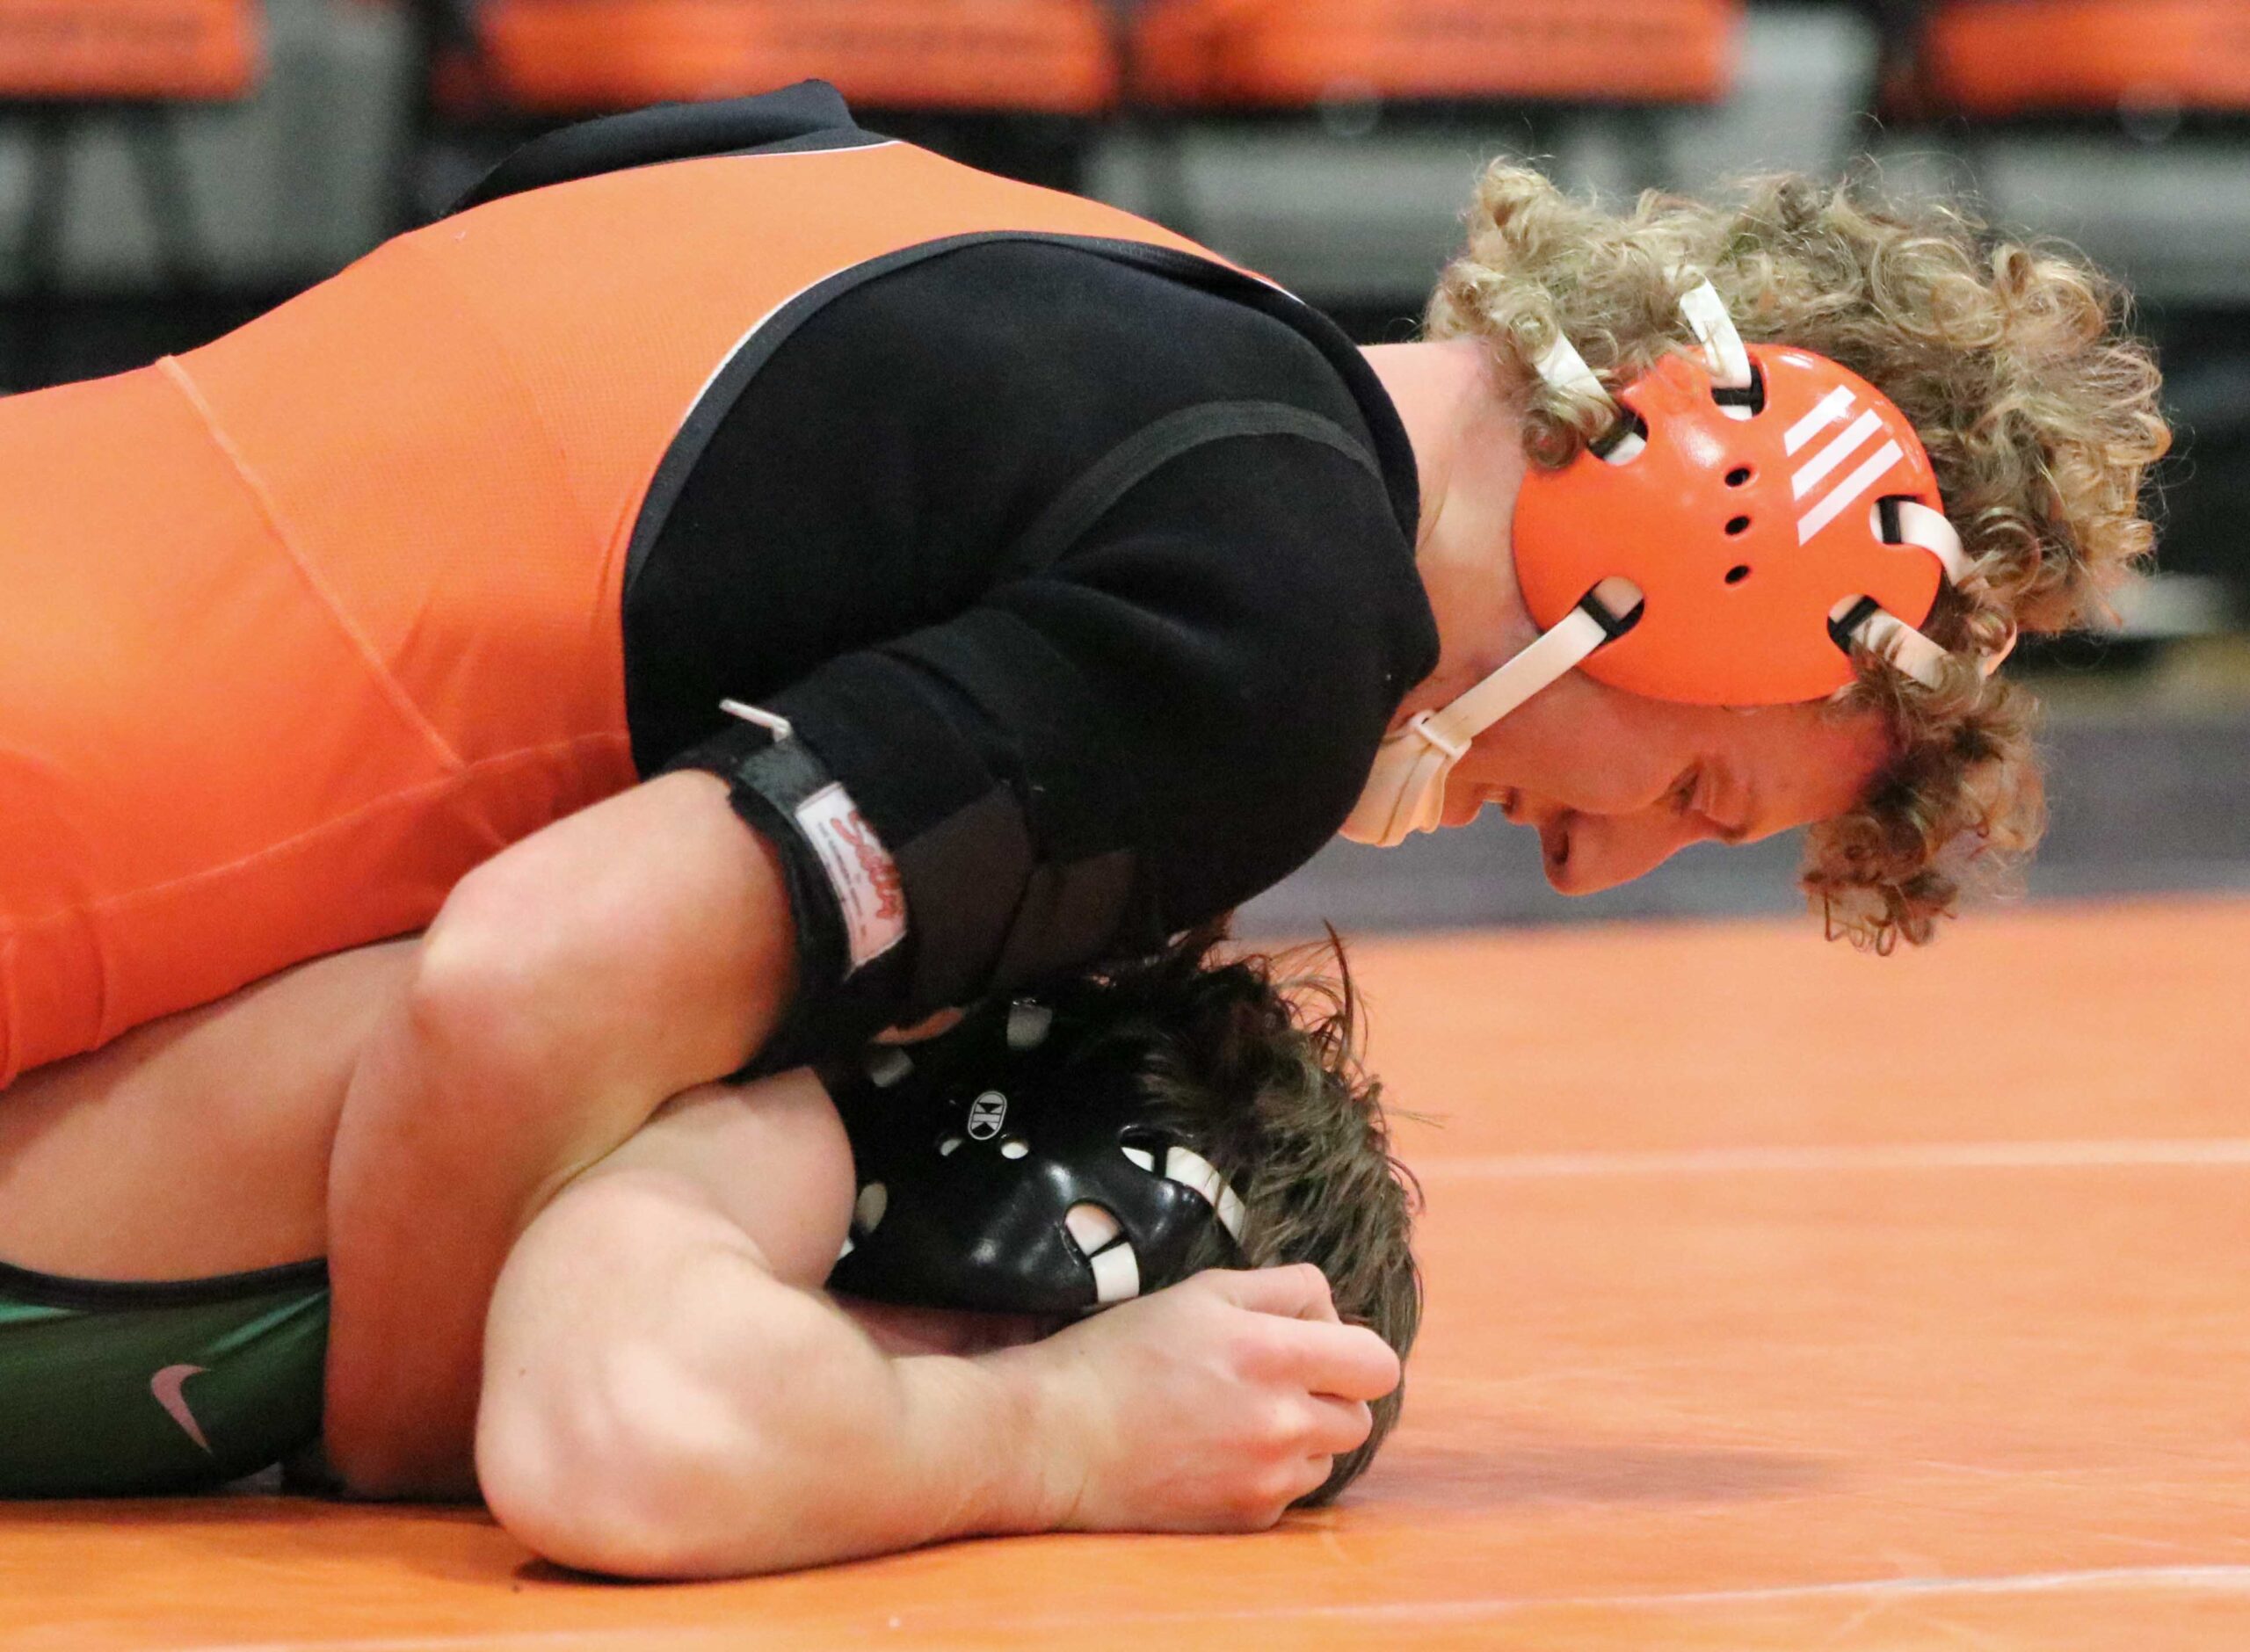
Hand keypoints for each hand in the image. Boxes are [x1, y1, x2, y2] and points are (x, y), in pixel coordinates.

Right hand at [1019, 1264, 1400, 1533]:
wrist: (1057, 1438)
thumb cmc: (1121, 1354)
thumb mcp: (1202, 1292)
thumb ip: (1283, 1290)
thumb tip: (1331, 1311)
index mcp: (1274, 1355)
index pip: (1377, 1362)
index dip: (1353, 1350)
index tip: (1315, 1345)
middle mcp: (1282, 1423)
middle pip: (1360, 1415)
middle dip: (1329, 1393)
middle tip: (1273, 1379)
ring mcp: (1267, 1479)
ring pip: (1327, 1455)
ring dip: (1301, 1435)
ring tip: (1237, 1415)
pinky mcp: (1246, 1518)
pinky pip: (1288, 1492)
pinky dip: (1266, 1472)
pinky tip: (1214, 1450)